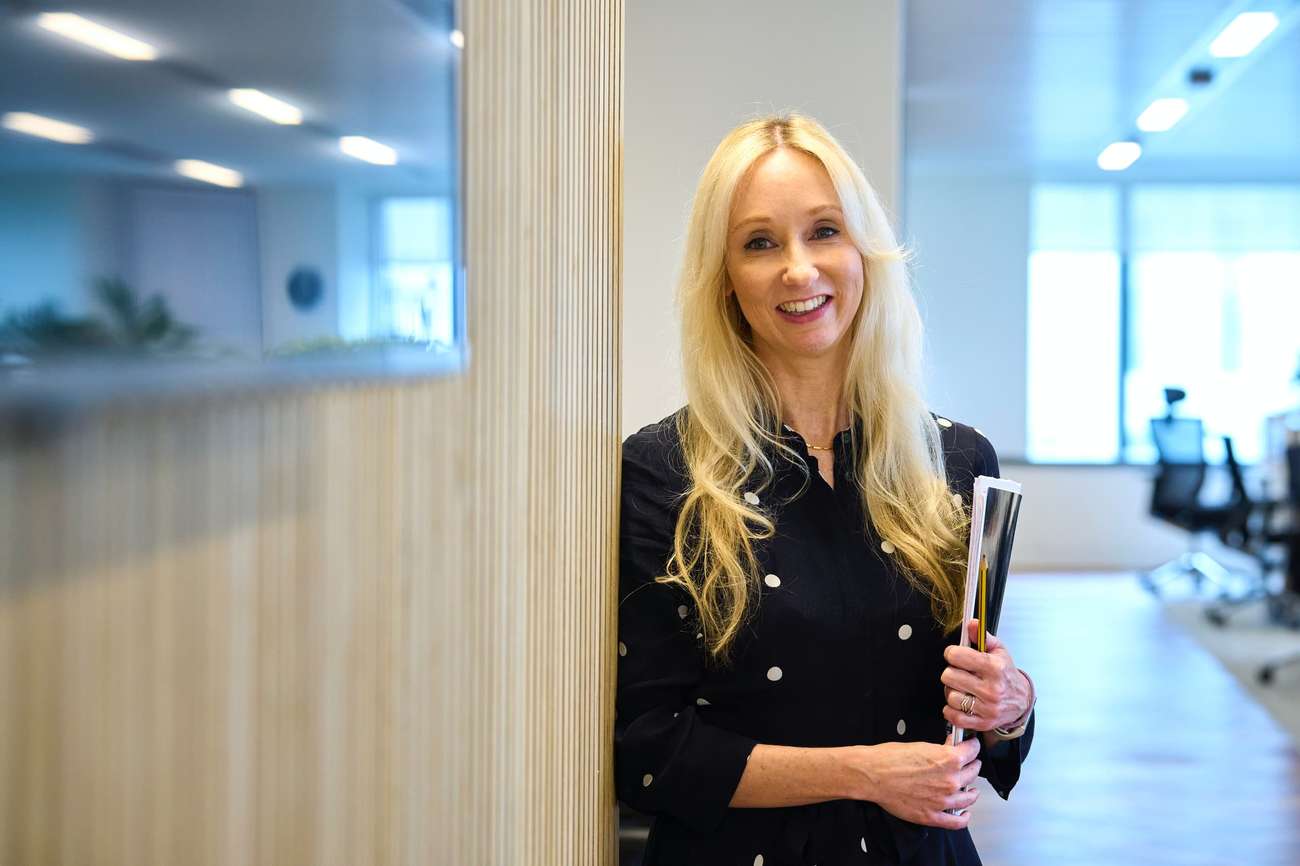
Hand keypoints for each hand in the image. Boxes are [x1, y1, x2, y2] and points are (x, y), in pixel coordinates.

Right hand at [848, 736, 981, 829]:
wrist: (873, 775)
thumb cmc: (890, 758)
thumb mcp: (920, 745)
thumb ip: (939, 750)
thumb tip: (948, 748)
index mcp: (949, 759)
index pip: (972, 751)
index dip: (972, 747)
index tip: (971, 747)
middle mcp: (950, 781)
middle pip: (973, 773)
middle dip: (972, 766)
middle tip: (969, 764)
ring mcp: (943, 801)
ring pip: (968, 798)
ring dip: (972, 792)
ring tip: (971, 789)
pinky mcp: (932, 816)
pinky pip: (956, 822)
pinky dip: (963, 818)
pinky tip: (964, 814)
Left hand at [941, 619, 1031, 731]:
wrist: (1021, 700)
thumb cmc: (1006, 674)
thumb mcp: (999, 651)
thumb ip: (982, 636)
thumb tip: (971, 623)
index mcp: (994, 668)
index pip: (957, 656)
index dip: (952, 653)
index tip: (955, 655)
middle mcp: (991, 689)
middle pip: (949, 676)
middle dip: (951, 672)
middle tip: (960, 673)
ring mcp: (987, 707)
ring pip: (950, 696)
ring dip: (952, 691)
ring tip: (962, 688)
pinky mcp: (982, 722)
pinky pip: (954, 716)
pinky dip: (952, 710)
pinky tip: (960, 703)